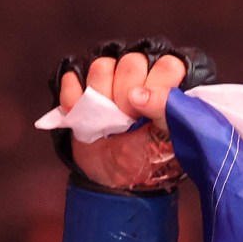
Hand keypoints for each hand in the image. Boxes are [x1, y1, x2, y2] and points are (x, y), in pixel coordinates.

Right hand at [57, 49, 188, 190]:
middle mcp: (137, 75)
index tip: (153, 111)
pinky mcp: (78, 88)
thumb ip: (166, 109)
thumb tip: (138, 94)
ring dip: (103, 98)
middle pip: (130, 62)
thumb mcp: (171, 139)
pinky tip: (85, 118)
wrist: (119, 179)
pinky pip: (71, 79)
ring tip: (109, 121)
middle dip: (130, 95)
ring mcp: (106, 80)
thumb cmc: (150, 156)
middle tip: (130, 119)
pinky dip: (74, 100)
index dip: (159, 86)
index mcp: (164, 82)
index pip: (167, 63)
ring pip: (101, 66)